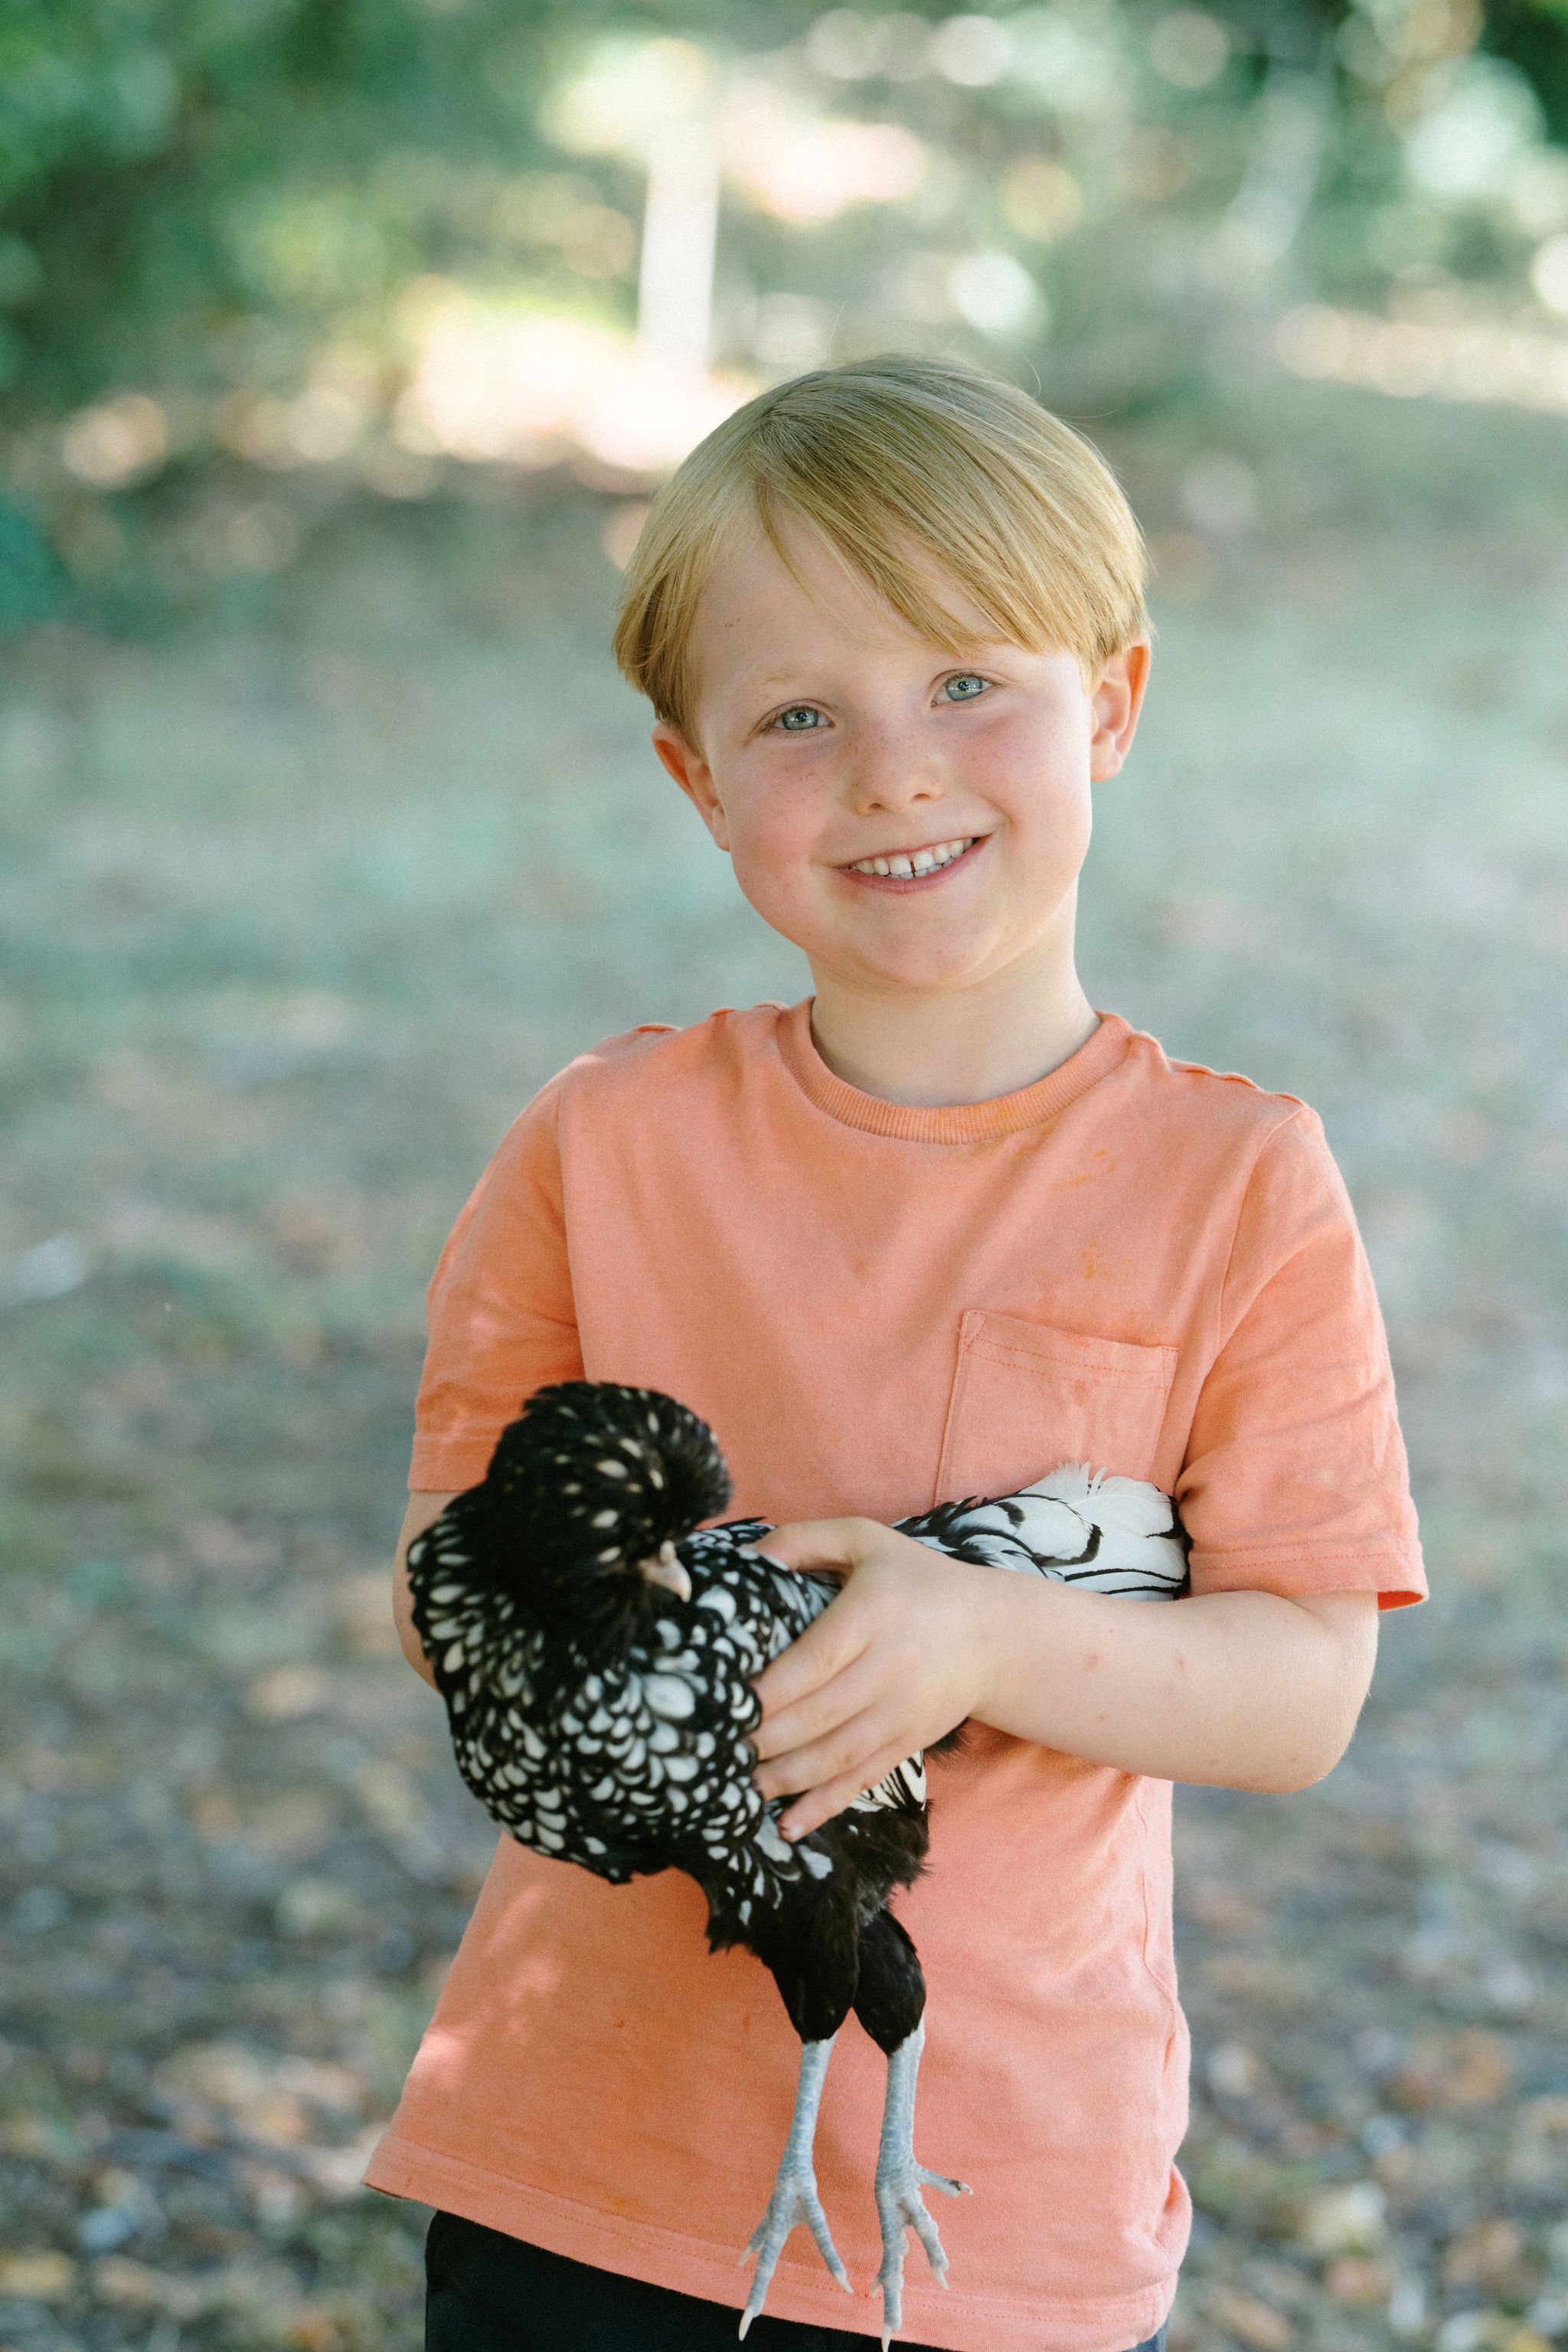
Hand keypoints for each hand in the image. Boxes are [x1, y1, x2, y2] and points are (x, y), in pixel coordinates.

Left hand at [750, 1518, 1001, 1839]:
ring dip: (782, 1777)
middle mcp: (890, 1667)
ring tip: (735, 1785)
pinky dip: (822, 1807)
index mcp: (874, 1613)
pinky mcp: (907, 1744)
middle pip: (818, 1714)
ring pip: (835, 1755)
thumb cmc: (914, 1579)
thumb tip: (745, 1557)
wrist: (992, 1634)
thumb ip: (801, 1539)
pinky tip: (786, 1826)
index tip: (724, 1700)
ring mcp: (901, 1713)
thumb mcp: (863, 1540)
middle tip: (713, 1747)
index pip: (815, 1659)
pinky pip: (861, 1781)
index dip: (769, 1688)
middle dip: (762, 1738)